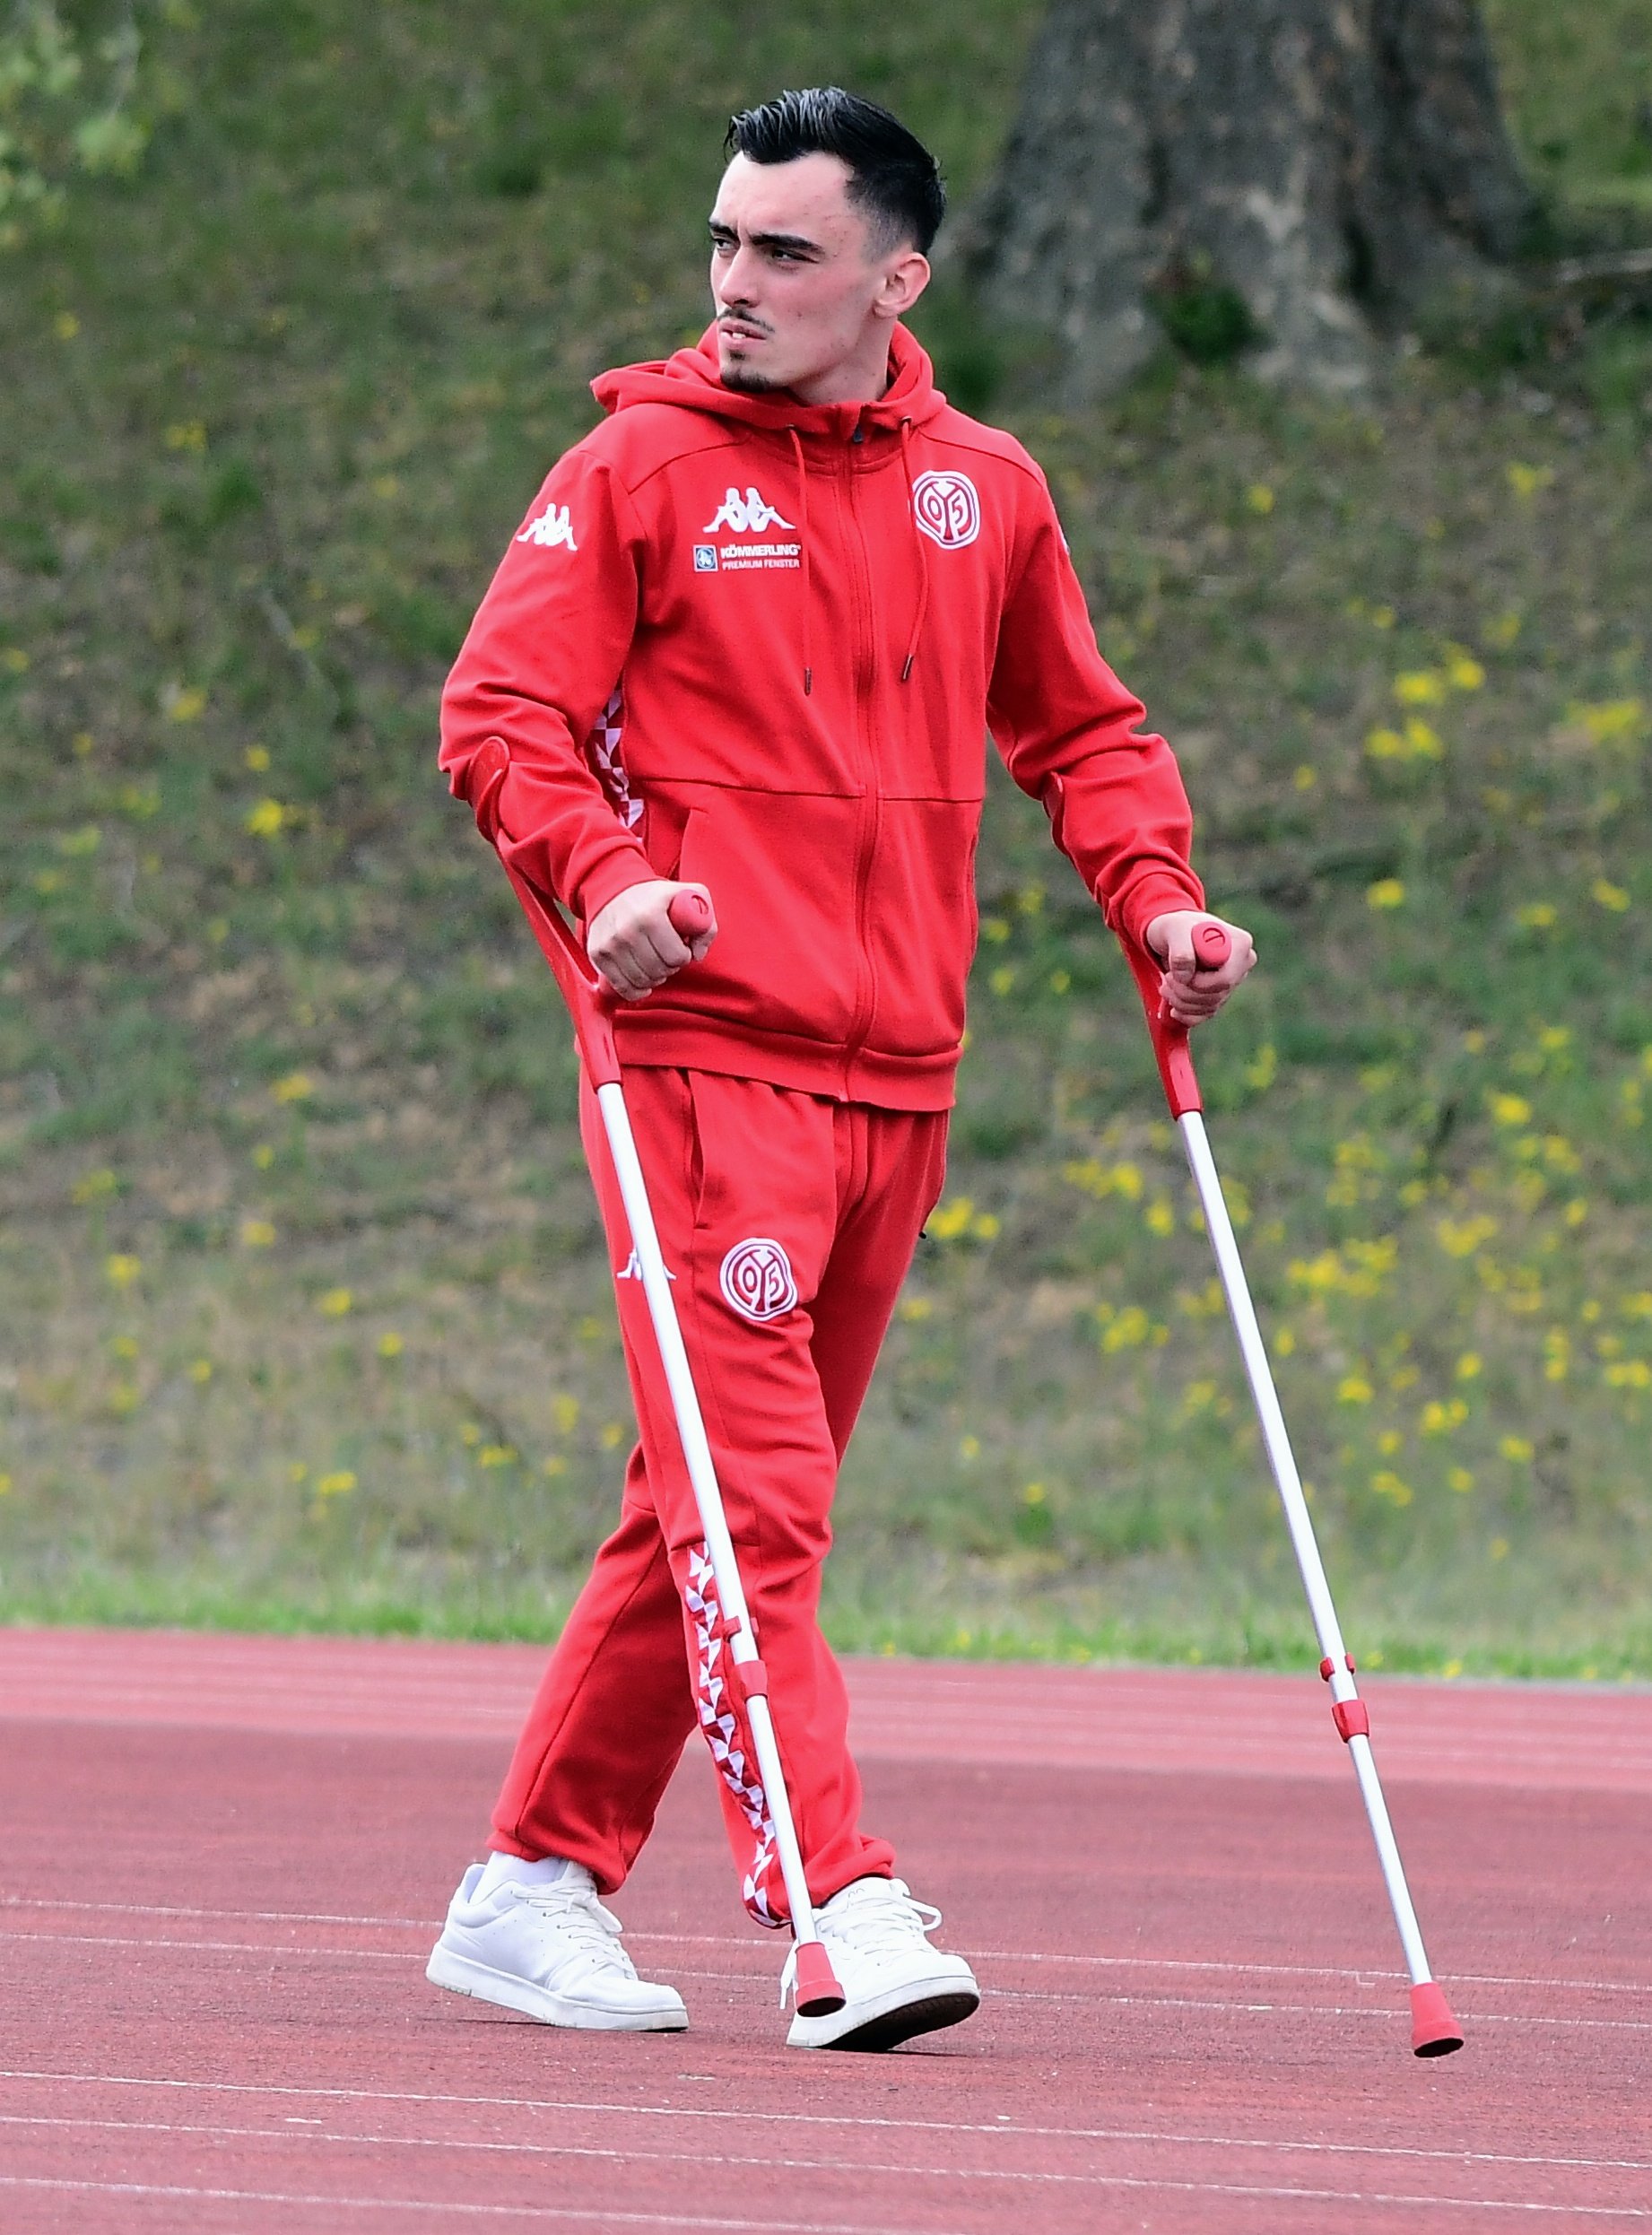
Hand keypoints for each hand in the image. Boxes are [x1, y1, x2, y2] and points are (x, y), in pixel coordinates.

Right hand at [586, 880, 716, 1000]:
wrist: (613, 886)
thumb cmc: (655, 895)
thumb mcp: (688, 894)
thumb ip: (705, 923)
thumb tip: (698, 955)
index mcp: (651, 915)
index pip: (676, 956)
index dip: (684, 956)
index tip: (681, 949)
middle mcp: (627, 931)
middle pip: (659, 971)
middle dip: (669, 968)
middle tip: (668, 957)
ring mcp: (609, 944)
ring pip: (641, 981)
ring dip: (654, 978)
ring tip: (655, 964)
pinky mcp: (597, 954)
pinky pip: (621, 986)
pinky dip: (635, 990)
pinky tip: (643, 981)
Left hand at [1145, 910, 1255, 1023]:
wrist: (1172, 934)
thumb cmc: (1175, 927)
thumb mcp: (1173, 929)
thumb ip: (1180, 949)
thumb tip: (1186, 977)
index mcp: (1239, 944)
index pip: (1225, 979)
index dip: (1197, 983)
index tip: (1173, 974)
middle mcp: (1242, 964)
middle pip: (1216, 995)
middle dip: (1185, 993)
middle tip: (1165, 979)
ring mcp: (1233, 980)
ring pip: (1210, 1006)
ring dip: (1181, 1002)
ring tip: (1166, 986)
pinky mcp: (1221, 993)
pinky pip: (1207, 1014)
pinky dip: (1187, 1014)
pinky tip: (1173, 1008)